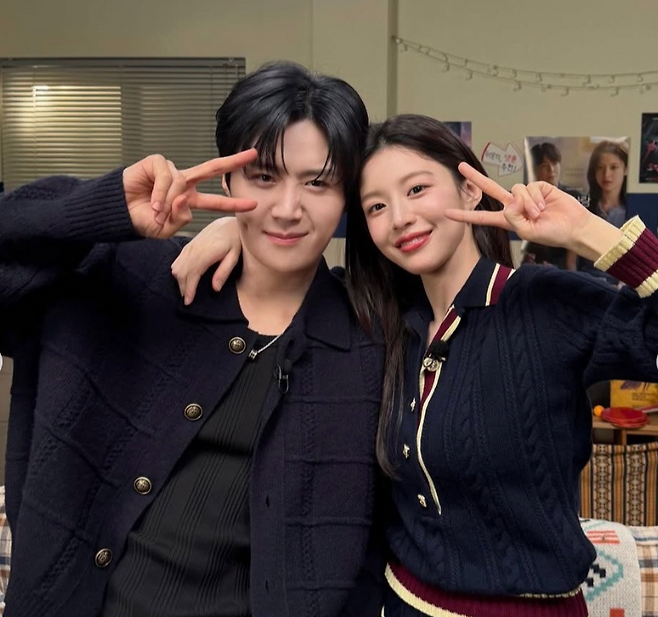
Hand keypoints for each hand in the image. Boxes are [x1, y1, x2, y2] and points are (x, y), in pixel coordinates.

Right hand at [123, 149, 257, 238]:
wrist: (119, 213)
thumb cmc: (141, 220)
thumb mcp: (165, 229)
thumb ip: (180, 218)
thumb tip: (185, 200)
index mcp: (189, 200)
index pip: (216, 201)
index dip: (233, 203)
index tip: (254, 203)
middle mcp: (183, 183)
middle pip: (212, 169)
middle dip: (233, 162)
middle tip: (254, 155)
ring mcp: (171, 172)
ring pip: (181, 182)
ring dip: (169, 201)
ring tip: (157, 212)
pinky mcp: (156, 163)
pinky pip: (167, 176)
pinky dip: (160, 191)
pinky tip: (152, 201)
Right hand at [171, 217, 240, 304]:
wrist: (228, 224)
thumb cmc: (234, 240)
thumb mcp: (234, 256)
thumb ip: (224, 271)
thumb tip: (215, 288)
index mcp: (205, 253)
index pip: (192, 274)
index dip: (189, 290)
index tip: (188, 302)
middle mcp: (194, 249)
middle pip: (181, 273)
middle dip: (183, 288)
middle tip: (188, 300)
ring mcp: (190, 247)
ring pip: (176, 268)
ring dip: (179, 281)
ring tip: (187, 291)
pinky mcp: (189, 246)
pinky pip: (177, 261)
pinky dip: (179, 272)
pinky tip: (185, 279)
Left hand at [445, 162, 621, 260]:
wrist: (573, 226)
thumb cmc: (552, 233)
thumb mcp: (528, 232)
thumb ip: (514, 218)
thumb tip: (509, 203)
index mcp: (507, 220)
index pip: (481, 217)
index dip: (465, 216)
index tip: (447, 212)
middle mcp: (513, 205)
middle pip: (490, 189)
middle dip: (475, 177)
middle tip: (460, 167)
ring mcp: (525, 195)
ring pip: (515, 190)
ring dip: (527, 203)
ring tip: (538, 214)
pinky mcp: (538, 186)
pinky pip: (530, 187)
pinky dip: (536, 197)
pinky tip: (545, 205)